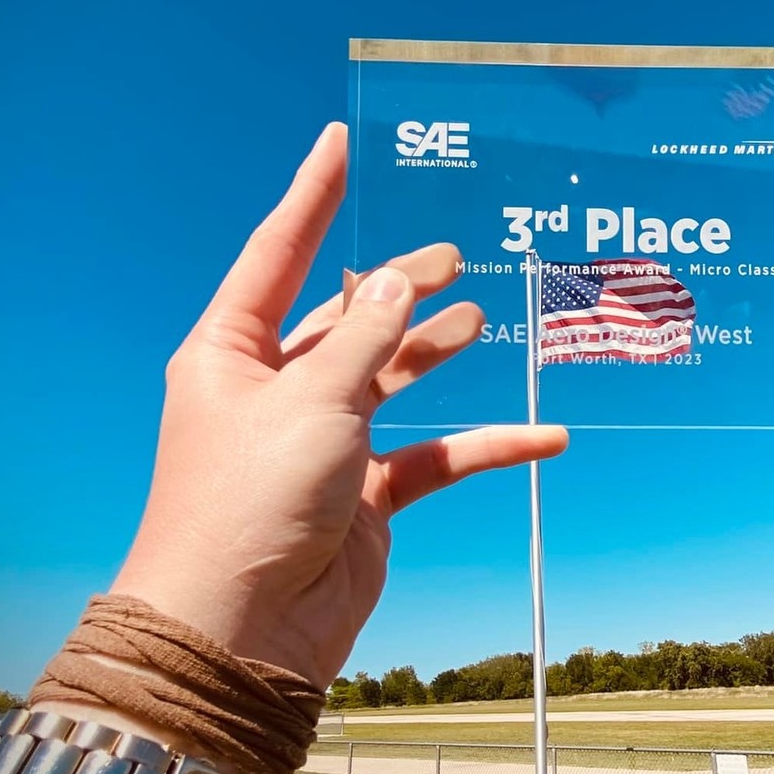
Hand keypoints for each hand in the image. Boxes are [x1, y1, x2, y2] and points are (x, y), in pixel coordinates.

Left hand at [108, 121, 565, 688]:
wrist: (241, 635)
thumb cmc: (249, 505)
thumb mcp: (312, 403)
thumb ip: (365, 337)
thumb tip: (402, 278)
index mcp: (231, 353)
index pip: (278, 252)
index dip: (313, 194)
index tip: (341, 138)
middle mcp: (274, 390)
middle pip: (345, 316)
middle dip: (399, 282)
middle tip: (455, 251)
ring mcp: (321, 443)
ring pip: (389, 378)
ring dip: (433, 349)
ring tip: (480, 317)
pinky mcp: (362, 495)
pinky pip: (433, 456)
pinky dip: (482, 443)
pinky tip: (542, 436)